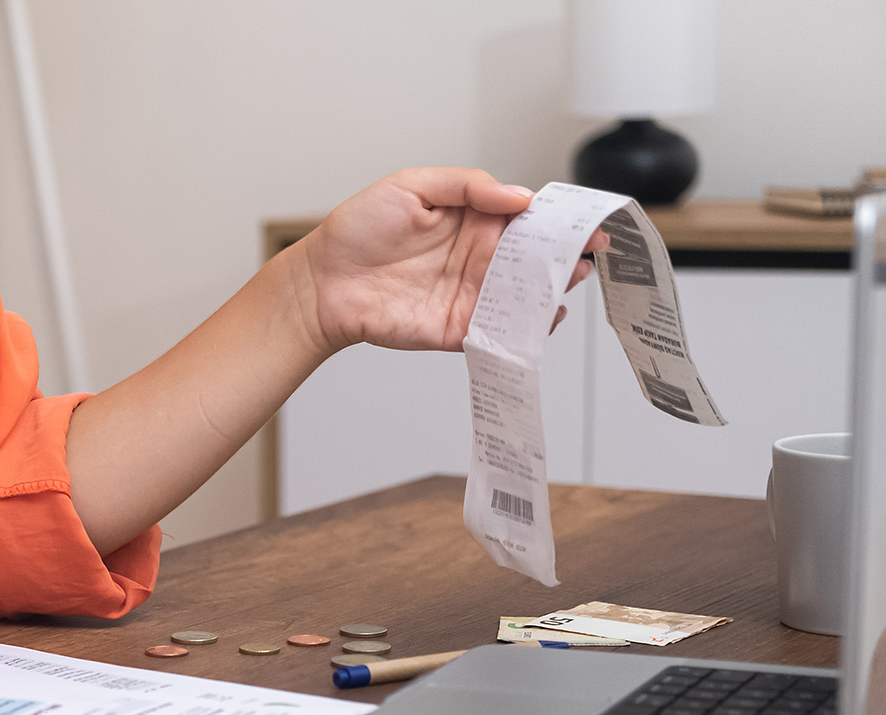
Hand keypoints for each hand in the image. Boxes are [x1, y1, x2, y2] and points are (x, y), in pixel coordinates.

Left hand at [287, 168, 600, 356]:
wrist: (321, 282)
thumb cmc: (357, 230)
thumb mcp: (412, 186)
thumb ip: (468, 187)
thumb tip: (518, 196)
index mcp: (472, 220)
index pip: (526, 218)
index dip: (557, 219)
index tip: (585, 220)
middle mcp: (476, 258)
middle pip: (533, 258)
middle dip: (565, 256)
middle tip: (590, 252)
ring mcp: (469, 294)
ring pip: (521, 294)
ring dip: (550, 290)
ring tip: (571, 280)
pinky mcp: (455, 329)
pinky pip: (496, 331)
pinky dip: (522, 329)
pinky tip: (543, 318)